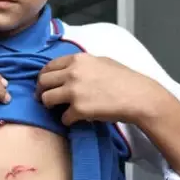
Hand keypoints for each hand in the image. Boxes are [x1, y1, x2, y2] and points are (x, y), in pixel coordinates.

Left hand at [35, 53, 161, 125]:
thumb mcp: (101, 61)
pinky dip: (67, 120)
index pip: (49, 66)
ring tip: (57, 110)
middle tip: (43, 98)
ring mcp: (74, 91)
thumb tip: (69, 70)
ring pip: (47, 99)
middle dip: (41, 91)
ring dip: (50, 106)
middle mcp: (72, 73)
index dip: (44, 76)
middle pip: (42, 81)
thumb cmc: (125, 79)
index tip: (44, 84)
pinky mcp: (78, 109)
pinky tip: (75, 119)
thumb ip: (82, 64)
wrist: (138, 96)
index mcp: (77, 59)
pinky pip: (63, 117)